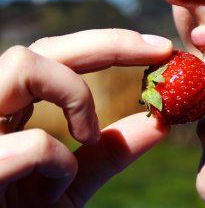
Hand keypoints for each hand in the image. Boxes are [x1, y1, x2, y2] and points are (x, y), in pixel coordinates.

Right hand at [0, 29, 172, 206]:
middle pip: (46, 47)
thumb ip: (110, 153)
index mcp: (6, 109)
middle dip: (113, 43)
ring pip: (26, 65)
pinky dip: (59, 165)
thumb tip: (158, 124)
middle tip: (161, 50)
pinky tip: (51, 189)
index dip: (110, 44)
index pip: (56, 56)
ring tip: (88, 136)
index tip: (159, 49)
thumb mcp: (69, 183)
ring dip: (75, 98)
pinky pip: (32, 144)